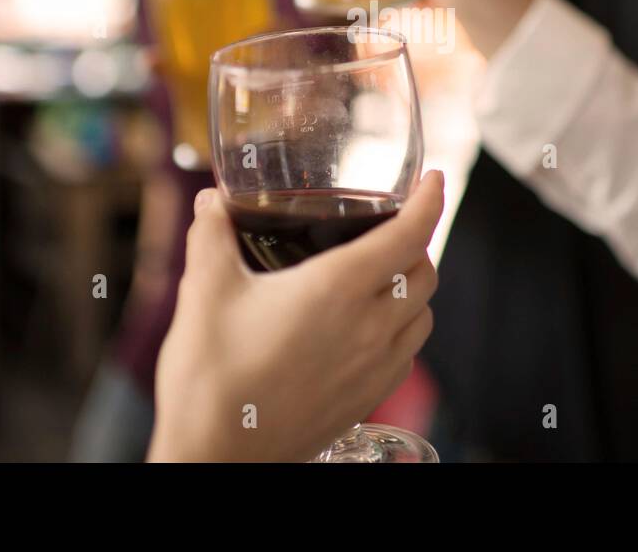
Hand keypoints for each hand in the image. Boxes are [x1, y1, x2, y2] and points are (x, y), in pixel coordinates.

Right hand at [148, 171, 442, 461]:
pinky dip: (404, 330)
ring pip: (423, 315)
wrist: (216, 456)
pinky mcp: (367, 401)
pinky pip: (407, 355)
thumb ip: (212, 236)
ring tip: (385, 274)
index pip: (408, 234)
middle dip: (418, 240)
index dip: (428, 201)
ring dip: (415, 287)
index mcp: (337, 290)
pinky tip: (372, 328)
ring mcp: (373, 370)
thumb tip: (213, 202)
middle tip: (393, 224)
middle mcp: (368, 328)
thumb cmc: (211, 379)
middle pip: (425, 272)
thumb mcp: (204, 292)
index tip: (433, 180)